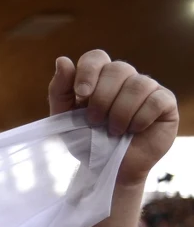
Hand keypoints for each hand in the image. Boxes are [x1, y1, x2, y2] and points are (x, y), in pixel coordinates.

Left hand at [49, 51, 178, 186]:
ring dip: (120, 112)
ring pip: (138, 84)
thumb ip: (60, 91)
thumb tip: (62, 60)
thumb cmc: (86, 142)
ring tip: (113, 131)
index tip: (81, 94)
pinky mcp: (165, 103)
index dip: (88, 71)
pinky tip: (133, 130)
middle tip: (95, 121)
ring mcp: (148, 88)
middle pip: (117, 69)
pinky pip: (155, 100)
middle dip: (102, 98)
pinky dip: (140, 118)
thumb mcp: (64, 120)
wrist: (106, 169)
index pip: (96, 57)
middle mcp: (125, 79)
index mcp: (100, 78)